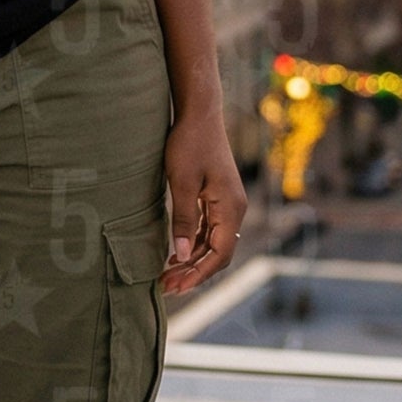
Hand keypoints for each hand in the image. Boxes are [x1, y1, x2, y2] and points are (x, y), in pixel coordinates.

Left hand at [161, 106, 246, 296]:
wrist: (199, 114)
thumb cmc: (190, 143)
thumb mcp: (182, 182)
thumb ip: (183, 218)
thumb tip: (180, 253)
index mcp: (230, 208)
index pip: (220, 254)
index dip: (198, 273)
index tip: (176, 286)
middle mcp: (234, 209)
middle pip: (218, 253)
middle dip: (194, 272)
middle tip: (167, 287)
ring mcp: (227, 203)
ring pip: (212, 242)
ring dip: (192, 259)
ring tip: (167, 274)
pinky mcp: (218, 197)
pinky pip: (208, 229)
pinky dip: (192, 243)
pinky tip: (175, 252)